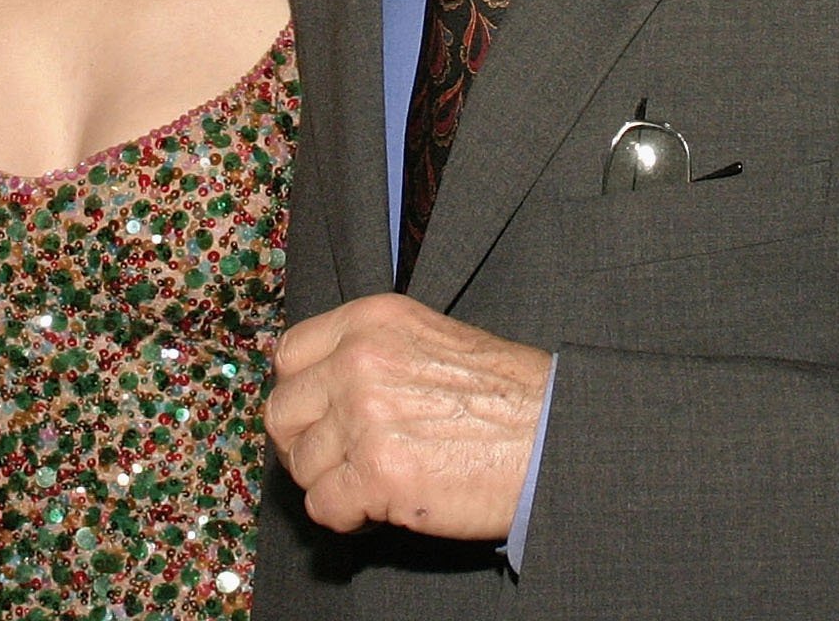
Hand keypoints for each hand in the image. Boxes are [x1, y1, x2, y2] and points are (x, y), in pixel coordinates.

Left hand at [265, 294, 550, 539]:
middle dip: (305, 447)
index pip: (288, 356)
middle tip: (340, 464)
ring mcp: (365, 416)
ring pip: (301, 467)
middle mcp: (359, 360)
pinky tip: (384, 508)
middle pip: (282, 413)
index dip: (300, 396)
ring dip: (332, 485)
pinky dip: (348, 518)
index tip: (319, 420)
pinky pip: (323, 507)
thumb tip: (318, 394)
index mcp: (371, 321)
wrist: (555, 436)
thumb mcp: (430, 341)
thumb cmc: (506, 397)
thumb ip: (370, 355)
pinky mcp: (378, 474)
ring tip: (376, 485)